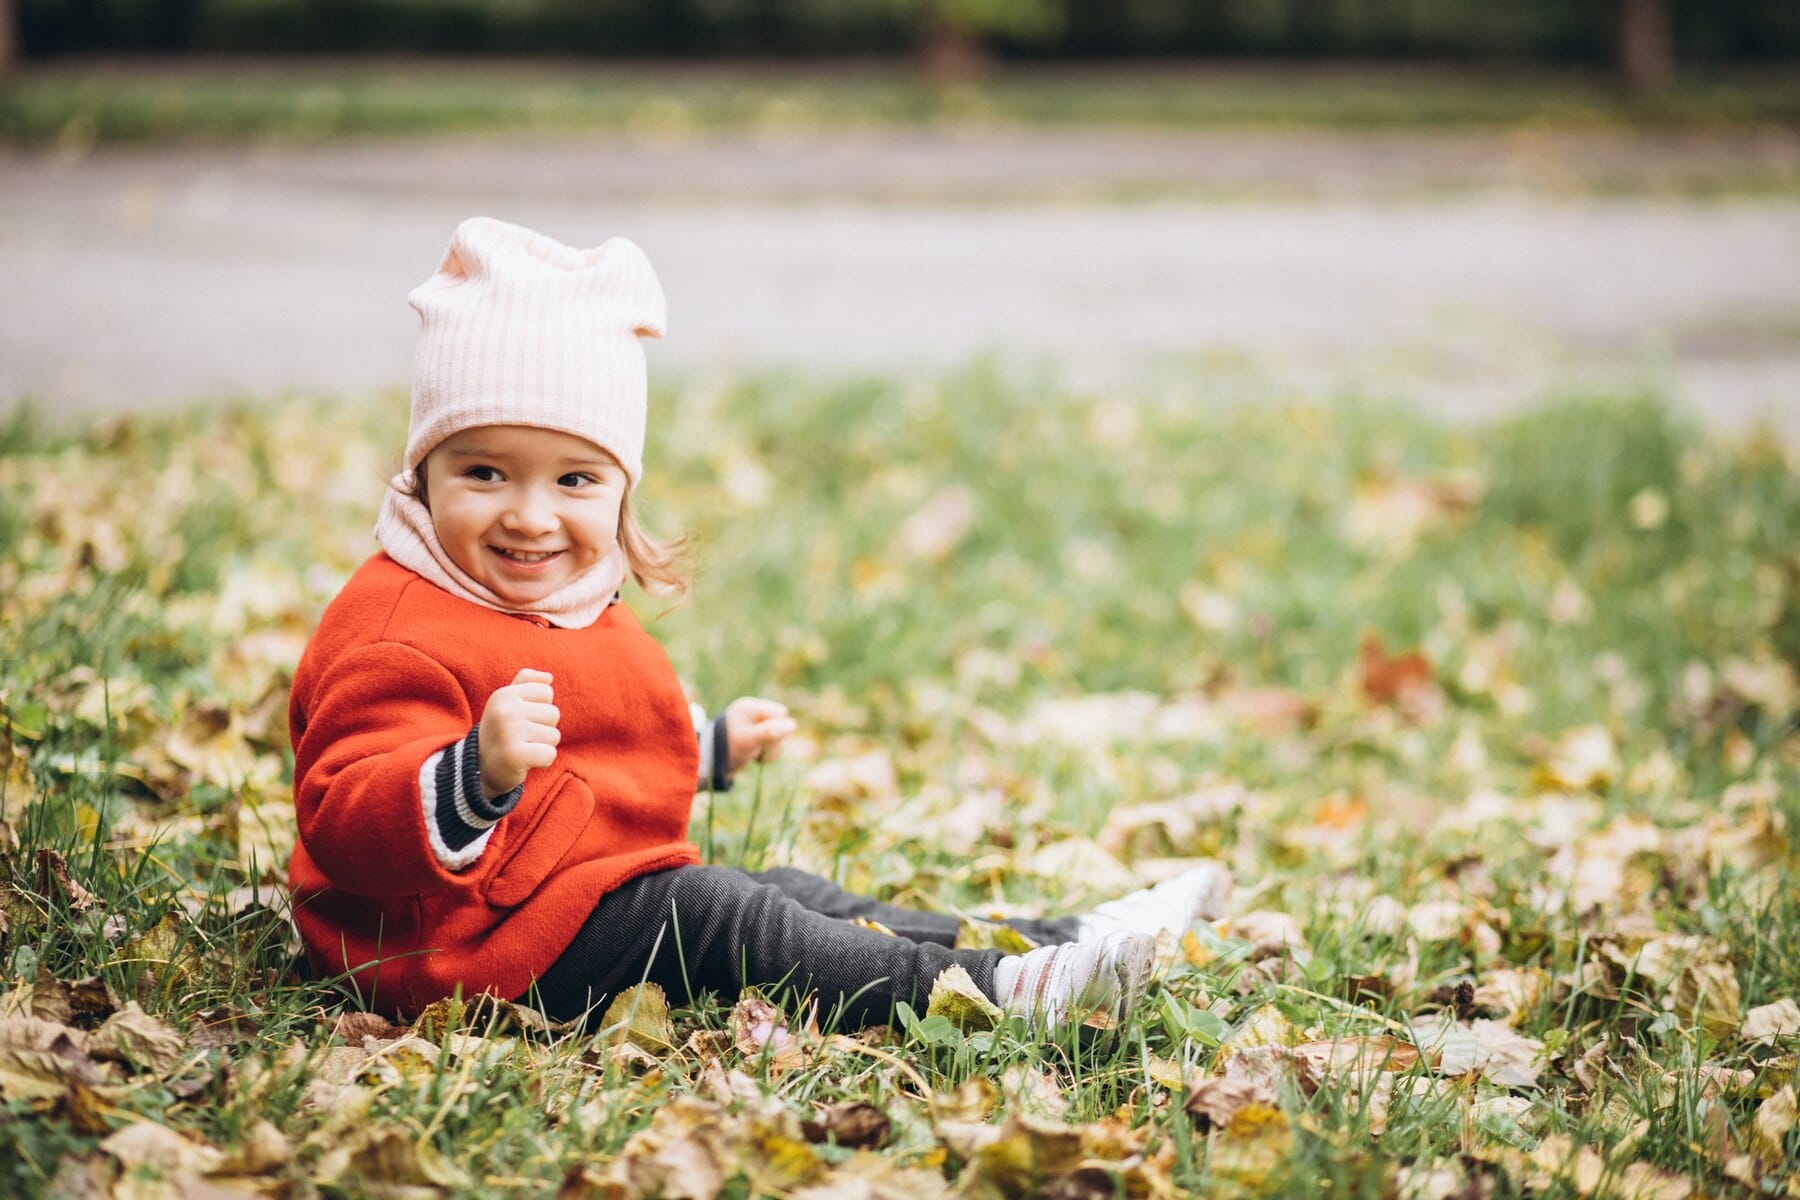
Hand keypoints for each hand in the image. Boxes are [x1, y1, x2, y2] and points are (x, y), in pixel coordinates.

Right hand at [479, 668, 559, 798]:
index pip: (546, 692)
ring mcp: (508, 732)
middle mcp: (504, 710)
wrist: (481, 769)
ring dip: (542, 746)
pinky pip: (550, 754)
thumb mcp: (507, 703)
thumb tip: (548, 677)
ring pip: (554, 736)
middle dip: (543, 729)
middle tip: (521, 738)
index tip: (521, 720)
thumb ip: (526, 683)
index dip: (539, 709)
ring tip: (522, 748)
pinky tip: (525, 762)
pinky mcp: (515, 756)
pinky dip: (543, 762)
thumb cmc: (501, 732)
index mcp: (504, 695)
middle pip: (553, 714)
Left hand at [724, 697, 795, 775]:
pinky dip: (769, 754)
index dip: (777, 727)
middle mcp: (756, 714)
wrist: (712, 765)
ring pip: (781, 738)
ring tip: (756, 754)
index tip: (762, 738)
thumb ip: (769, 732)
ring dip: (772, 750)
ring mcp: (758, 726)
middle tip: (758, 747)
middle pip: (783, 725)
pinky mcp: (760, 738)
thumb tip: (793, 725)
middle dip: (774, 741)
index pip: (780, 713)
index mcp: (751, 707)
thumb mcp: (748, 740)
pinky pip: (776, 745)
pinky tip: (757, 757)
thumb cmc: (727, 748)